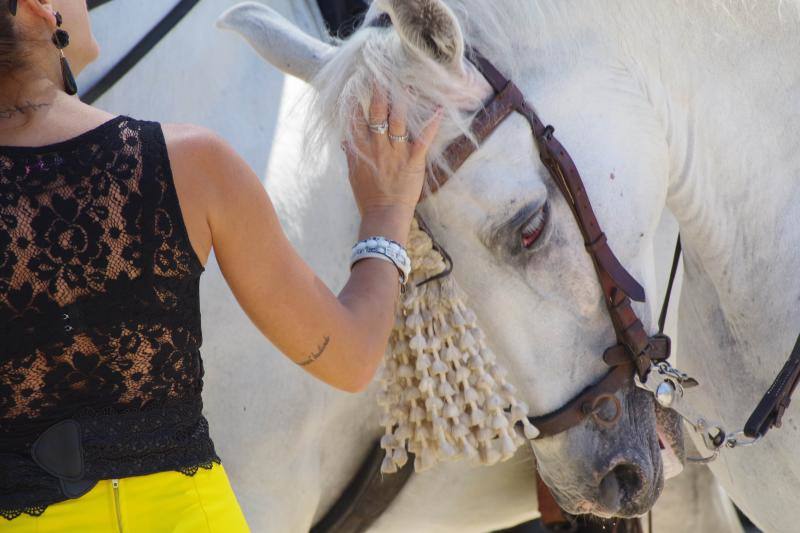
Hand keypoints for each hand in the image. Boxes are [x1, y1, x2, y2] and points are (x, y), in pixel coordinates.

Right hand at [344, 87, 442, 217]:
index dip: (356, 100)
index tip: (357, 85)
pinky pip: (423, 138)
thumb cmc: (368, 197)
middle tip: (380, 74)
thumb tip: (345, 140)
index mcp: (360, 149)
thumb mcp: (353, 175)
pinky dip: (432, 123)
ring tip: (406, 82)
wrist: (384, 215)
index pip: (355, 119)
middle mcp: (377, 146)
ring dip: (402, 100)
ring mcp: (395, 152)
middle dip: (377, 92)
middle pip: (376, 113)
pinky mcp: (413, 160)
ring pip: (398, 120)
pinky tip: (439, 108)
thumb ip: (351, 155)